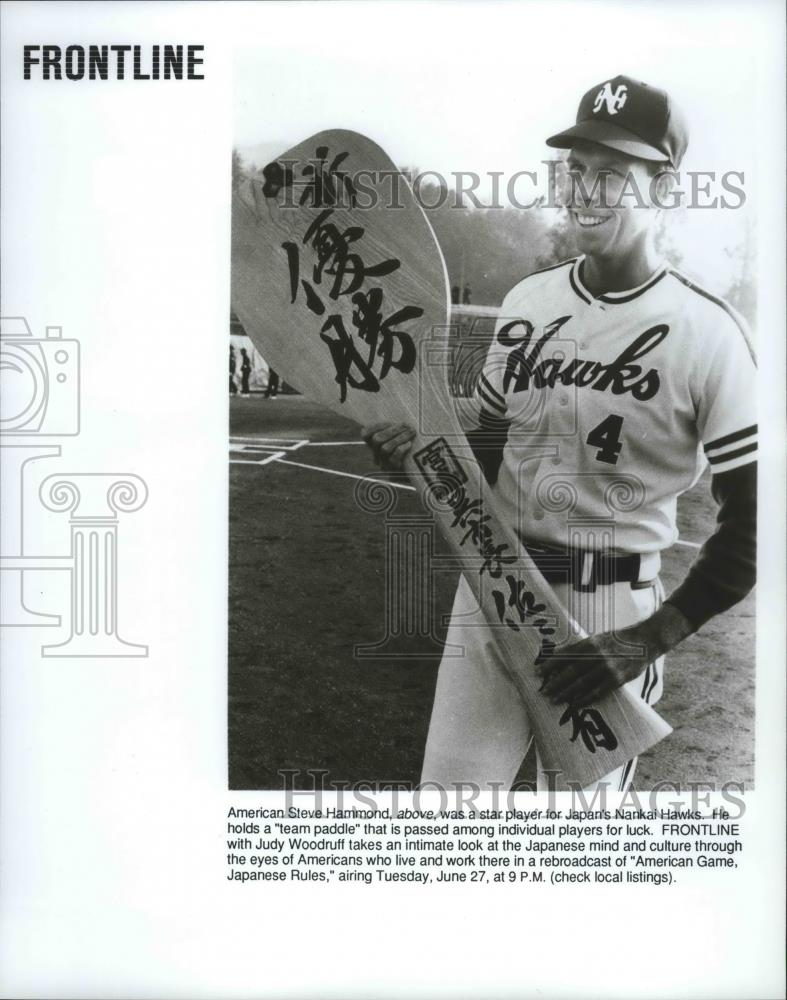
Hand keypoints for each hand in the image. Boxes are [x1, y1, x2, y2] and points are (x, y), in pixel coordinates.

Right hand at [361, 422, 415, 470]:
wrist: (420, 472)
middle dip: (393, 430)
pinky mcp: (393, 472)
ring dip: (399, 438)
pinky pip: (393, 459)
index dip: (376, 426)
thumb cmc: (413, 451)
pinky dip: (401, 449)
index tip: (391, 421)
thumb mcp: (403, 439)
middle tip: (407, 426)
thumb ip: (399, 429)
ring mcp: (384, 465)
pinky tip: (409, 445)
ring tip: (411, 433)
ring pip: (385, 449)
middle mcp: (377, 455)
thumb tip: (403, 417)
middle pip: (377, 440)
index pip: (366, 434)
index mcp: (375, 445)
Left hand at [535, 630, 650, 707]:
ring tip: (555, 700)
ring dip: (566, 693)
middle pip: (570, 672)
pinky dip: (585, 699)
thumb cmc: (616, 640)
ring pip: (582, 684)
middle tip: (543, 691)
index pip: (564, 655)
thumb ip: (579, 648)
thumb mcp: (596, 639)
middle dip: (555, 683)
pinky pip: (597, 692)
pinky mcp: (617, 679)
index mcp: (589, 643)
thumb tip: (558, 656)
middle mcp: (596, 655)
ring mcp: (607, 668)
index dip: (549, 665)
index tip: (537, 672)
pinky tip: (575, 704)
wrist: (644, 641)